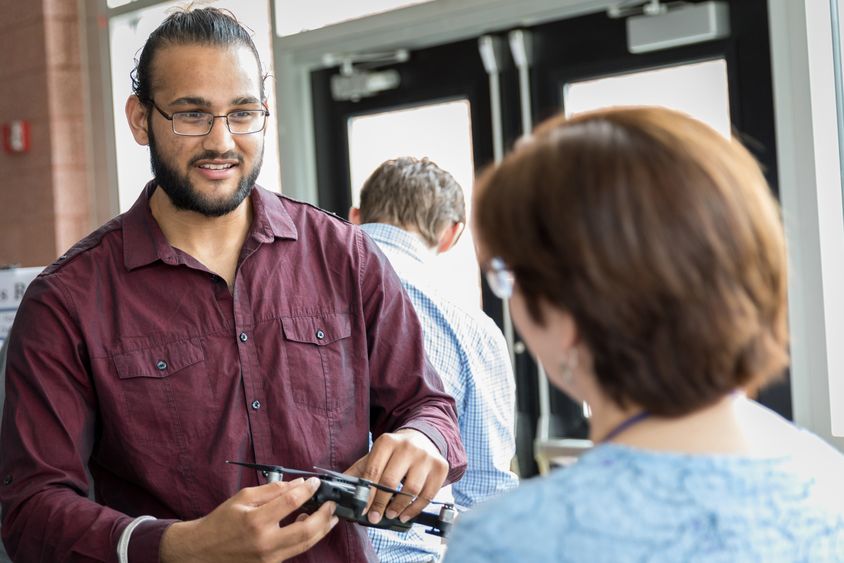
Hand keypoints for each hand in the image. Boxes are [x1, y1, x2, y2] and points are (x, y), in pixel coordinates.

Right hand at [160, 477, 337, 562]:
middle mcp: (265, 542)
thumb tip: (298, 484)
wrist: (203, 550)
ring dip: (322, 529)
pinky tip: (311, 526)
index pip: (291, 502)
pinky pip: (295, 551)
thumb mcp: (243, 497)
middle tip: (332, 503)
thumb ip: (272, 490)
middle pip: (307, 529)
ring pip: (306, 544)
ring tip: (330, 516)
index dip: (308, 490)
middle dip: (324, 515)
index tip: (316, 482)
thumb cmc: (222, 521)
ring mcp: (269, 558)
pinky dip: (307, 538)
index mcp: (256, 521)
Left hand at [345, 429, 447, 524]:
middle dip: (381, 504)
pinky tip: (406, 514)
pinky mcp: (440, 466)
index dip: (366, 494)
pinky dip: (415, 509)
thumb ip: (359, 471)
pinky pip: (428, 494)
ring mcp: (426, 456)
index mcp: (387, 441)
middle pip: (391, 482)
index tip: (362, 510)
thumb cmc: (395, 452)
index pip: (373, 471)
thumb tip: (340, 490)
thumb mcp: (376, 455)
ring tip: (391, 515)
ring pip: (411, 490)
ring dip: (399, 508)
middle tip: (375, 517)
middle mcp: (407, 446)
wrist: (423, 438)